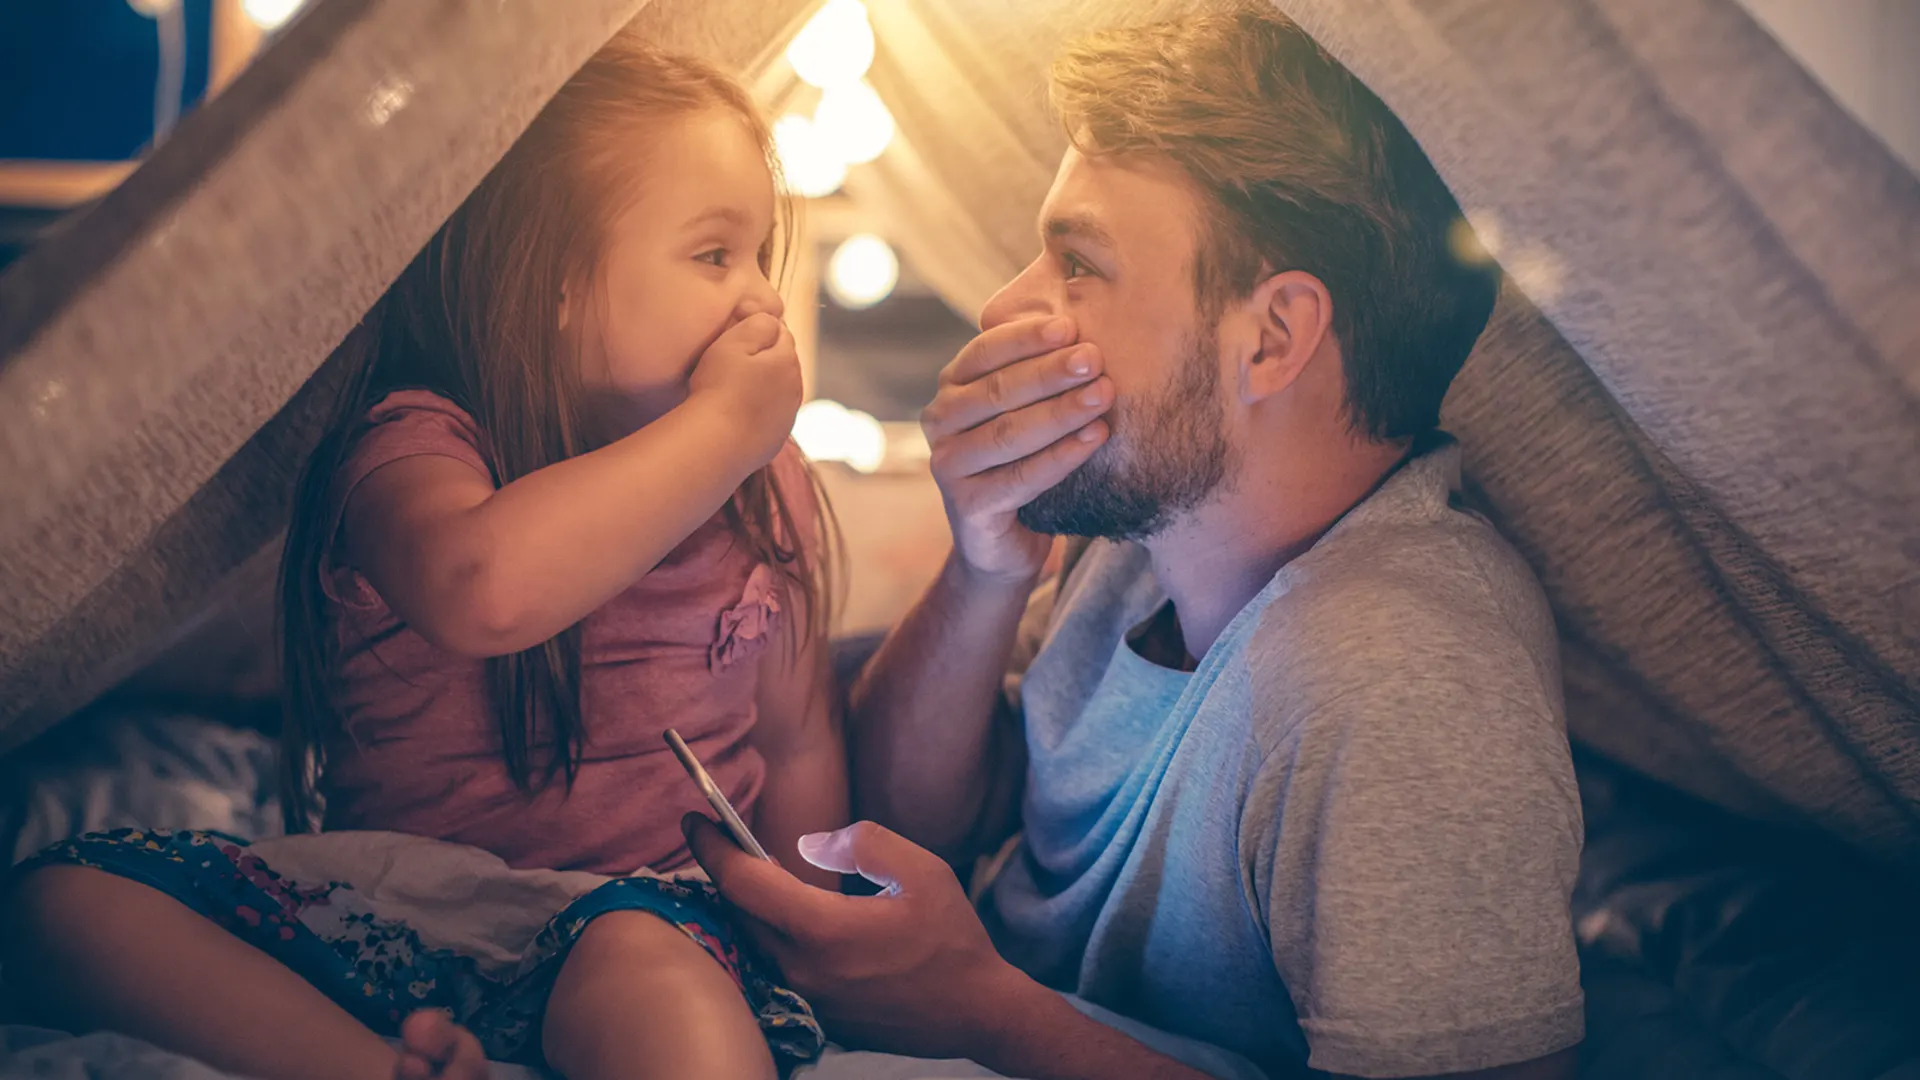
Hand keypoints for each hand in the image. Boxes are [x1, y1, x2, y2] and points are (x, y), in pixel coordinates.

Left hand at [685, 815, 1033, 1059]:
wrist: (978, 1014)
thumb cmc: (953, 941)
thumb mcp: (923, 872)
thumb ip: (863, 843)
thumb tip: (809, 845)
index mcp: (822, 930)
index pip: (742, 884)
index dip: (711, 847)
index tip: (694, 820)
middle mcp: (803, 970)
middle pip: (739, 915)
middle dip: (725, 874)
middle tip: (721, 839)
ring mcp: (809, 999)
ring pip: (757, 944)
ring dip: (748, 908)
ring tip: (753, 873)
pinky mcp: (820, 1015)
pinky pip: (779, 968)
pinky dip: (772, 936)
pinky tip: (789, 918)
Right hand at [688, 311, 803, 463]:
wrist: (715, 442)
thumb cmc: (719, 388)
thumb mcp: (734, 342)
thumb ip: (758, 324)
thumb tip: (772, 319)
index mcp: (788, 360)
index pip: (779, 332)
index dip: (756, 330)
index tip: (733, 336)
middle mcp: (795, 387)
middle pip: (781, 361)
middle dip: (762, 357)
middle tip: (730, 362)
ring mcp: (788, 415)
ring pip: (777, 389)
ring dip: (762, 384)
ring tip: (732, 388)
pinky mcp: (776, 438)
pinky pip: (769, 415)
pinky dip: (758, 410)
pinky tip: (736, 413)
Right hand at [920, 316, 1111, 582]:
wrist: (1005, 544)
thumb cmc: (1024, 462)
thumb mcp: (1025, 411)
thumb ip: (1039, 373)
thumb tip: (1088, 320)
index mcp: (953, 388)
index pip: (984, 351)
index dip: (1026, 337)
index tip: (1071, 325)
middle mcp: (940, 422)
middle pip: (998, 391)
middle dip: (1050, 372)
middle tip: (1094, 357)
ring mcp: (948, 465)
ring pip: (1008, 433)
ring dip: (1060, 412)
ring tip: (1103, 395)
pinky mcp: (966, 506)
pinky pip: (1019, 478)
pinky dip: (1060, 457)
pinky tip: (1095, 438)